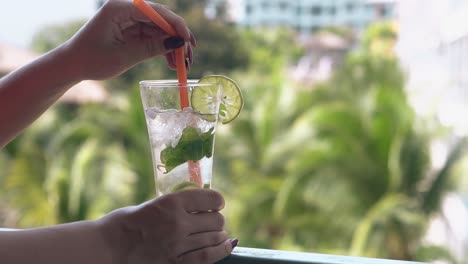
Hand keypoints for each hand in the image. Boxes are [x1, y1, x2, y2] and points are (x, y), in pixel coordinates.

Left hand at [64, 0, 195, 79]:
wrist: (72, 65)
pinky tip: (171, 63)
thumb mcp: (124, 56)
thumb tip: (178, 43)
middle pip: (161, 20)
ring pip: (160, 30)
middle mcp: (127, 10)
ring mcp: (130, 20)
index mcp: (119, 9)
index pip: (155, 12)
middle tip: (190, 57)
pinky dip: (163, 49)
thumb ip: (152, 48)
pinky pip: (153, 37)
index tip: (188, 41)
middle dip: (177, 38)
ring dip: (172, 46)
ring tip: (182, 65)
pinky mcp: (131, 30)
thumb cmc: (91, 60)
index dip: (176, 25)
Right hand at [97, 189, 234, 263]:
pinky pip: (207, 257)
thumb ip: (177, 205)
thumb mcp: (153, 204)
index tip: (215, 204)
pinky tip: (226, 246)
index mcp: (171, 202)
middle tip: (212, 221)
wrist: (107, 247)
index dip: (217, 201)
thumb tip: (200, 206)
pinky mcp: (175, 263)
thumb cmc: (126, 222)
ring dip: (220, 235)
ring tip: (219, 234)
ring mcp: (177, 245)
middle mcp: (178, 223)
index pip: (211, 199)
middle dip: (217, 219)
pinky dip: (221, 250)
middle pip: (215, 220)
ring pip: (214, 238)